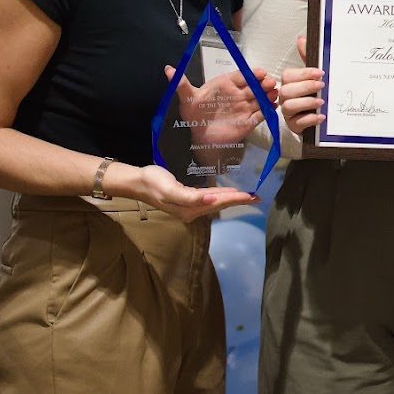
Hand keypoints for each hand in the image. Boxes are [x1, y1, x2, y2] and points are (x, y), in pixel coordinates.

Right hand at [110, 161, 258, 222]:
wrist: (137, 182)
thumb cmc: (153, 182)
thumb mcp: (171, 189)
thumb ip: (192, 196)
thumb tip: (213, 200)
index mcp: (190, 209)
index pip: (218, 203)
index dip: (236, 199)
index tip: (252, 196)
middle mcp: (191, 211)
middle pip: (220, 205)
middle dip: (238, 200)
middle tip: (256, 196)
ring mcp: (188, 207)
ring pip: (215, 203)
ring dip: (231, 199)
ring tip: (246, 196)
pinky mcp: (186, 200)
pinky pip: (208, 199)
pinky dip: (220, 196)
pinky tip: (226, 193)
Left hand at [164, 65, 277, 148]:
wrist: (200, 137)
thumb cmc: (193, 115)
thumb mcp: (186, 98)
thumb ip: (181, 84)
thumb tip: (168, 69)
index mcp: (226, 85)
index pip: (242, 76)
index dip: (251, 74)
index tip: (260, 73)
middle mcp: (238, 94)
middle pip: (254, 86)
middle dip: (264, 83)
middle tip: (270, 82)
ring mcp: (245, 107)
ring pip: (260, 98)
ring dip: (269, 95)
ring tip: (274, 93)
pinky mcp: (249, 121)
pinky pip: (262, 114)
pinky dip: (269, 110)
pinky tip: (274, 106)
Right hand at [275, 35, 325, 136]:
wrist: (321, 115)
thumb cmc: (315, 93)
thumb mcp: (314, 74)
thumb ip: (307, 57)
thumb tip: (302, 38)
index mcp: (289, 83)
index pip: (288, 76)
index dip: (304, 74)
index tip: (320, 73)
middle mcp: (285, 98)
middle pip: (286, 91)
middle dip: (305, 87)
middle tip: (321, 85)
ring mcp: (289, 113)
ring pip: (288, 107)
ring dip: (306, 103)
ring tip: (321, 102)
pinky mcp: (294, 126)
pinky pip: (297, 123)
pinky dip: (309, 120)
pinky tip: (320, 116)